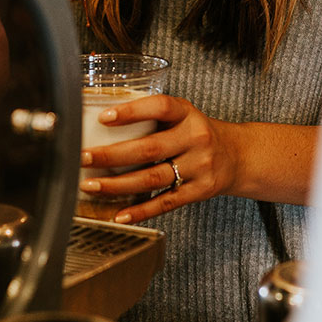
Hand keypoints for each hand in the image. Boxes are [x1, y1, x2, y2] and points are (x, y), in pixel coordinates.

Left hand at [78, 94, 241, 223]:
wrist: (238, 156)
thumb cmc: (198, 133)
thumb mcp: (184, 115)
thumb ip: (153, 117)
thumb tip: (101, 121)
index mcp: (188, 114)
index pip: (160, 107)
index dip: (132, 111)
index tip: (103, 117)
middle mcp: (195, 139)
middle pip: (149, 148)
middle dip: (112, 155)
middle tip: (83, 157)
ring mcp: (199, 167)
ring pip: (152, 178)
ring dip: (117, 185)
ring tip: (91, 185)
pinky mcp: (199, 191)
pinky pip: (165, 203)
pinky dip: (140, 210)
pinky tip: (118, 214)